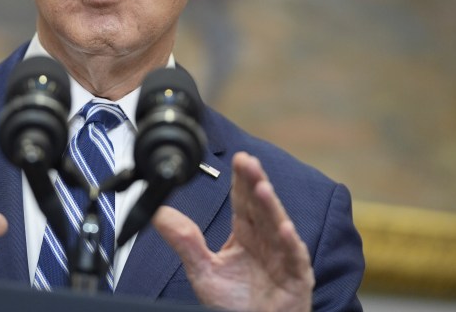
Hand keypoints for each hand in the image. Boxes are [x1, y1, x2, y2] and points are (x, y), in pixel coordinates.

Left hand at [153, 152, 314, 311]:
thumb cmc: (236, 304)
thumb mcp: (203, 271)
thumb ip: (184, 241)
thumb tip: (159, 214)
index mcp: (246, 235)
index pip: (243, 202)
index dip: (241, 180)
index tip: (238, 159)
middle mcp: (266, 241)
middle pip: (260, 206)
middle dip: (255, 183)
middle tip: (248, 161)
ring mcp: (283, 257)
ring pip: (277, 225)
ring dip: (271, 206)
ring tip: (262, 187)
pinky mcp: (296, 277)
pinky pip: (294, 258)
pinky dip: (289, 243)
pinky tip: (284, 228)